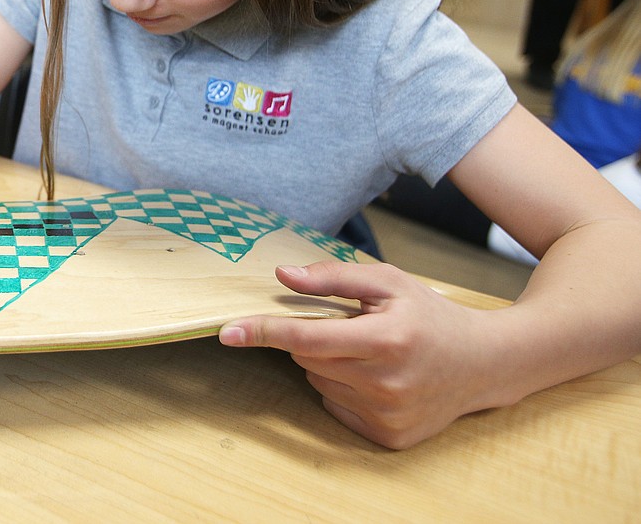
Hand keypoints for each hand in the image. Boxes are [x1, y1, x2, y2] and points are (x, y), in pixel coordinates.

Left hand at [219, 261, 494, 448]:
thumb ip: (332, 278)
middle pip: (307, 358)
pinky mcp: (388, 437)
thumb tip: (282, 276)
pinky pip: (335, 406)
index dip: (264, 332)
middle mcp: (386, 383)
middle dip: (313, 338)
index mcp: (385, 339)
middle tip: (349, 326)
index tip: (228, 331)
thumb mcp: (387, 282)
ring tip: (369, 351)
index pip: (306, 338)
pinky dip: (342, 388)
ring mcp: (387, 415)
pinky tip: (375, 376)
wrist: (484, 364)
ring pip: (318, 382)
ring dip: (328, 363)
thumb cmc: (429, 315)